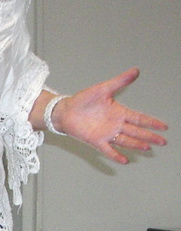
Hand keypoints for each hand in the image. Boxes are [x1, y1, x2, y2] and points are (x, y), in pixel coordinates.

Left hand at [53, 68, 167, 164]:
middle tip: (163, 142)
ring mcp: (107, 134)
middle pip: (136, 132)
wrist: (66, 110)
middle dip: (150, 136)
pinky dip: (115, 155)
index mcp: (120, 113)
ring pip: (125, 141)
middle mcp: (116, 125)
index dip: (152, 123)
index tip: (164, 127)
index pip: (140, 119)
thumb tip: (136, 70)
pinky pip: (108, 149)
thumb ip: (120, 81)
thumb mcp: (104, 88)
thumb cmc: (84, 99)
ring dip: (136, 144)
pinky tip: (124, 160)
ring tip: (147, 148)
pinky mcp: (96, 141)